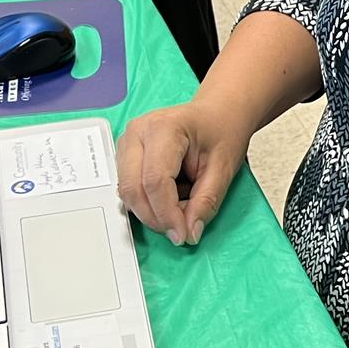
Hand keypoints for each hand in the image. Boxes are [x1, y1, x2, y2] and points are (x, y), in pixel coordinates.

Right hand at [116, 102, 250, 245]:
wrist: (217, 113)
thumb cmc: (221, 131)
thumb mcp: (223, 169)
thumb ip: (205, 202)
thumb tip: (189, 233)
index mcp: (164, 128)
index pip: (155, 180)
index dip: (167, 214)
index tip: (183, 234)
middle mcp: (137, 132)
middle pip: (133, 188)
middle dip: (156, 217)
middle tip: (181, 229)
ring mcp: (126, 142)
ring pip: (126, 192)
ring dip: (152, 210)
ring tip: (182, 204)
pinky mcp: (125, 154)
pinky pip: (128, 188)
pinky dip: (148, 202)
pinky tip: (171, 195)